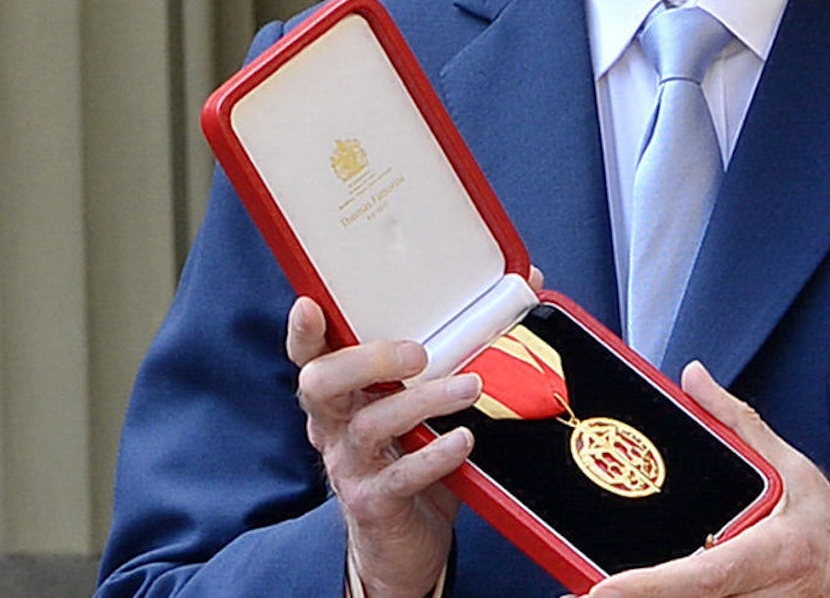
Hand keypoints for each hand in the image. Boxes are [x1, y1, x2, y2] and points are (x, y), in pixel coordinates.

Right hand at [286, 296, 481, 597]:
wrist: (405, 545)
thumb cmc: (416, 457)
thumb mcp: (430, 401)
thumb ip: (463, 348)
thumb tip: (526, 284)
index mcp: (343, 395)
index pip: (311, 356)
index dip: (304, 332)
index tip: (311, 304)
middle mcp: (335, 428)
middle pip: (322, 384)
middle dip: (367, 360)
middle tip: (418, 353)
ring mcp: (350, 466)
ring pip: (368, 426)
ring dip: (422, 402)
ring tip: (468, 388)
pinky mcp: (374, 503)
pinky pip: (399, 477)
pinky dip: (434, 456)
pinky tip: (463, 441)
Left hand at [586, 363, 829, 597]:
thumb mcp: (793, 468)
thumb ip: (737, 423)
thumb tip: (692, 376)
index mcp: (774, 554)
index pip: (704, 575)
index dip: (652, 587)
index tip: (602, 591)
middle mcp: (762, 597)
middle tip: (581, 596)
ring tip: (599, 596)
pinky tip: (635, 596)